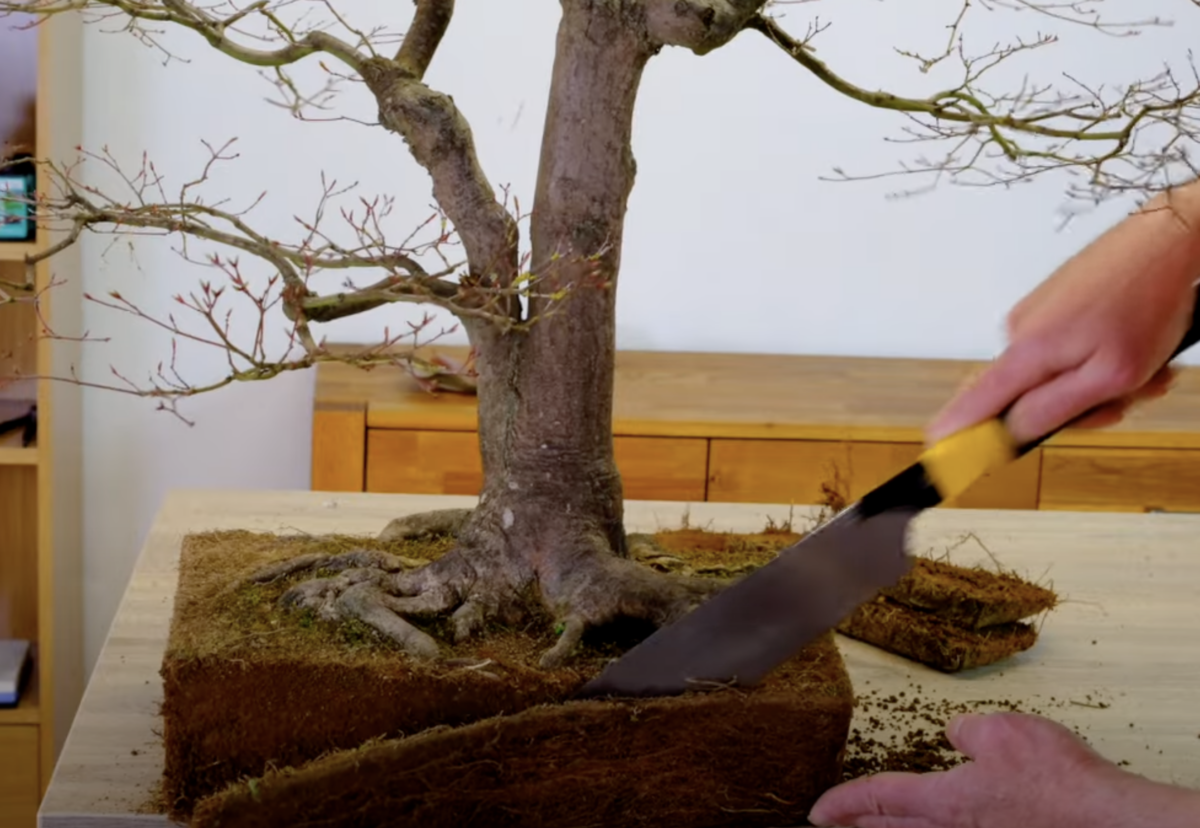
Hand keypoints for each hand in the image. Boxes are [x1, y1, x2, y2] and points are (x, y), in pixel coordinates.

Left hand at [808, 711, 1199, 827]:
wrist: (1110, 825)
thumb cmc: (1061, 784)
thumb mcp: (1004, 732)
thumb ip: (968, 731)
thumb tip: (955, 734)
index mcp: (945, 802)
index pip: (877, 799)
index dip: (842, 803)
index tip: (817, 811)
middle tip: (834, 826)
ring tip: (874, 827)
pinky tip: (939, 825)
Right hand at [927, 197, 1199, 445]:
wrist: (1166, 240)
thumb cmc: (1147, 299)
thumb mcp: (1112, 375)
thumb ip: (1057, 409)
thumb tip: (1014, 433)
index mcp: (1026, 353)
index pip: (973, 406)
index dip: (957, 435)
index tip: (941, 457)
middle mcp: (1019, 333)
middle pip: (1025, 399)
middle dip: (1075, 409)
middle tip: (1121, 400)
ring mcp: (1035, 317)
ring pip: (1055, 377)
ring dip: (1098, 383)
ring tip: (1142, 369)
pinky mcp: (1051, 306)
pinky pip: (1066, 353)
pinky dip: (1098, 359)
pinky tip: (1132, 347)